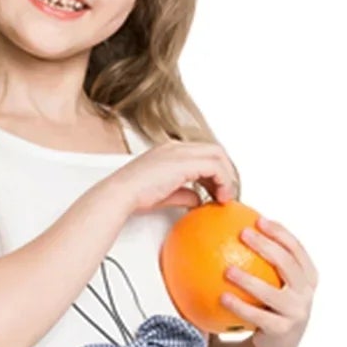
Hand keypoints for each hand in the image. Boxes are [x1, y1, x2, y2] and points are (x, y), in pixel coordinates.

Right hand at [110, 141, 240, 216]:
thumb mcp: (165, 194)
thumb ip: (184, 194)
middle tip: (225, 190)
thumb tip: (197, 199)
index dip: (213, 171)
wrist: (120, 194)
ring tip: (225, 195)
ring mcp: (180, 152)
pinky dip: (223, 181)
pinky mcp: (185, 162)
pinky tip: (220, 195)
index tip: (215, 188)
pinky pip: (216, 167)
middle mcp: (175, 147)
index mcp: (167, 151)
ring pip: (218, 155)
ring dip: (226, 176)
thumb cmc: (132, 195)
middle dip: (224, 171)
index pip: (200, 153)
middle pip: (213, 150)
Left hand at [223, 216, 315, 346]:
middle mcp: (305, 293)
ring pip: (272, 292)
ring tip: (227, 270)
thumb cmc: (270, 306)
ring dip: (248, 280)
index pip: (296, 248)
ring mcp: (296, 312)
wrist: (277, 345)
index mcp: (307, 276)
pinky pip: (257, 316)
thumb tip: (230, 232)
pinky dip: (240, 306)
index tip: (259, 220)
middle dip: (266, 246)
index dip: (280, 232)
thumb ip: (261, 263)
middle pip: (287, 264)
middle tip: (242, 234)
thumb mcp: (273, 283)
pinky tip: (222, 297)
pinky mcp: (281, 330)